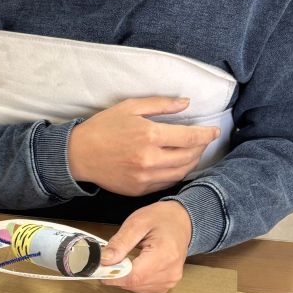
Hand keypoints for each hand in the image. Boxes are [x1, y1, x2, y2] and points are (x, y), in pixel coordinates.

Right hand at [67, 98, 219, 195]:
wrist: (78, 155)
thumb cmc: (103, 127)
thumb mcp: (130, 107)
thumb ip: (161, 104)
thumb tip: (186, 103)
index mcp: (150, 135)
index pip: (190, 137)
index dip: (206, 134)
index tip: (214, 131)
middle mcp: (150, 159)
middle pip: (189, 157)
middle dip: (201, 148)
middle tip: (203, 140)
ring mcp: (145, 177)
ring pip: (180, 173)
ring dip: (191, 162)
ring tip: (193, 152)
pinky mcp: (139, 190)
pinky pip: (166, 183)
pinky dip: (176, 174)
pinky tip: (176, 165)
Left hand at [101, 201, 192, 292]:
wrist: (182, 222)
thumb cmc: (162, 219)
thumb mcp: (137, 222)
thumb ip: (120, 242)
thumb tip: (104, 260)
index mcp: (164, 255)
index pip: (133, 276)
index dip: (112, 275)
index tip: (99, 267)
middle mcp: (170, 273)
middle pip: (133, 284)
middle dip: (117, 274)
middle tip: (111, 258)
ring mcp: (170, 281)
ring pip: (135, 288)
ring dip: (125, 277)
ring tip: (127, 259)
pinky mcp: (167, 286)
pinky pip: (142, 289)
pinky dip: (134, 280)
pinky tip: (136, 266)